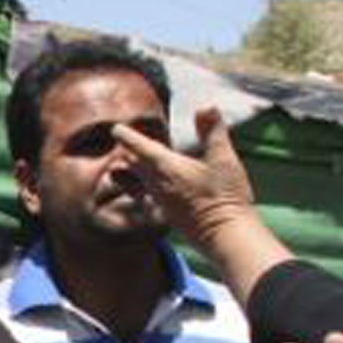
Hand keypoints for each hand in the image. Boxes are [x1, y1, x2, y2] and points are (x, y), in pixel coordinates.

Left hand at [111, 105, 257, 244]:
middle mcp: (158, 185)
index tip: (115, 129)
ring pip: (140, 182)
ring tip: (123, 165)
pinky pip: (149, 198)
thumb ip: (213, 132)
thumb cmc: (226, 195)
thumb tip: (205, 106)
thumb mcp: (224, 159)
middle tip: (122, 144)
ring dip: (133, 172)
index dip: (129, 137)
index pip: (142, 148)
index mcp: (168, 168)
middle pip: (137, 165)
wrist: (225, 235)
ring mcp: (161, 202)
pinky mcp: (167, 215)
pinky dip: (143, 189)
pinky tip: (147, 192)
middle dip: (129, 153)